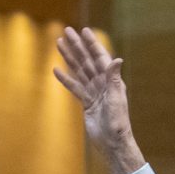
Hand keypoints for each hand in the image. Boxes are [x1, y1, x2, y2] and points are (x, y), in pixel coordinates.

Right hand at [52, 26, 141, 173]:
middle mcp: (102, 83)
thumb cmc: (117, 122)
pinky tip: (56, 70)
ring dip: (69, 57)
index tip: (83, 31)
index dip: (92, 44)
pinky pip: (74, 87)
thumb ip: (114, 79)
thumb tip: (117, 59)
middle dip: (77, 46)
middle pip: (87, 60)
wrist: (112, 142)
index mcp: (111, 80)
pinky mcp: (87, 102)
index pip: (99, 57)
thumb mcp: (116, 99)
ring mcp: (94, 92)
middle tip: (66, 32)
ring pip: (79, 71)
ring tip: (59, 45)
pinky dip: (65, 79)